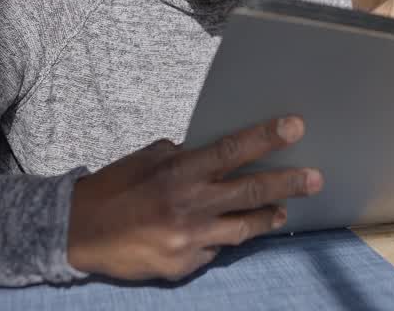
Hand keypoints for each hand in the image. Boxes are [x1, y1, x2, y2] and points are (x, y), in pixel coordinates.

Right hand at [67, 116, 322, 280]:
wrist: (78, 231)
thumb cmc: (116, 187)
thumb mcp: (151, 158)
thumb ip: (187, 157)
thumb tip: (219, 155)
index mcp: (180, 171)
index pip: (234, 150)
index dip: (267, 138)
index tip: (296, 127)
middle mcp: (189, 205)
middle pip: (251, 191)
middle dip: (288, 183)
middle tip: (315, 178)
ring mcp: (189, 240)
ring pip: (243, 227)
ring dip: (267, 216)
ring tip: (283, 210)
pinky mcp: (183, 265)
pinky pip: (216, 249)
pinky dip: (223, 238)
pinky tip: (228, 231)